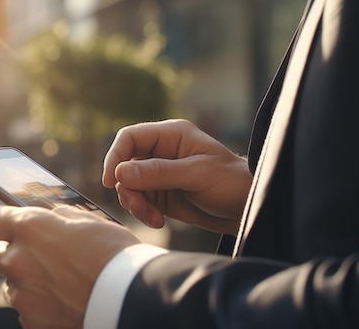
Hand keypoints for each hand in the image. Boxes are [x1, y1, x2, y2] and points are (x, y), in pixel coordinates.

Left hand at [0, 205, 139, 328]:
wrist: (130, 298)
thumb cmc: (115, 254)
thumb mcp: (89, 221)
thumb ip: (59, 217)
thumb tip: (49, 217)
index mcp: (31, 228)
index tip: (5, 228)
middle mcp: (18, 260)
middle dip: (2, 254)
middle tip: (26, 255)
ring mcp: (22, 294)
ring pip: (9, 286)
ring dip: (25, 282)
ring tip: (58, 282)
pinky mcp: (31, 321)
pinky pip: (26, 310)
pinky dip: (39, 306)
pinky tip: (64, 301)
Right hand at [102, 119, 251, 234]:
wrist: (247, 208)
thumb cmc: (231, 182)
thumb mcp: (197, 175)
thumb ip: (159, 172)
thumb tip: (122, 172)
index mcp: (171, 136)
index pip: (130, 138)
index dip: (115, 156)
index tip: (111, 181)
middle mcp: (161, 152)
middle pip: (125, 165)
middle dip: (128, 189)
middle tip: (140, 207)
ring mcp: (160, 175)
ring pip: (129, 186)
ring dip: (136, 204)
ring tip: (154, 218)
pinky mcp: (161, 195)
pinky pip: (139, 202)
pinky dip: (143, 213)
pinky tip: (159, 221)